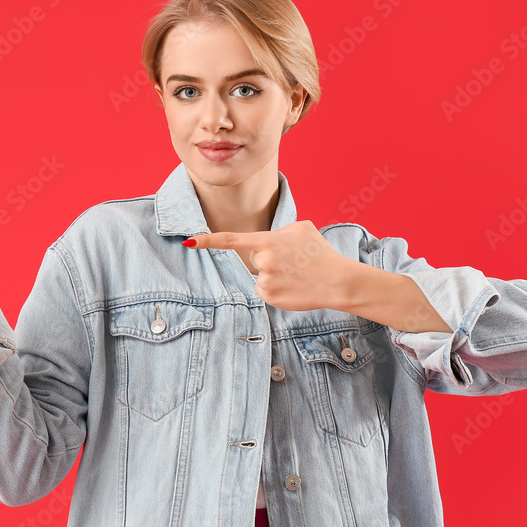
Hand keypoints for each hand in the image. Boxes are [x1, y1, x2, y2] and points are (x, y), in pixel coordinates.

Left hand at [183, 220, 357, 310]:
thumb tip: (267, 241)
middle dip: (269, 258)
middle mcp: (262, 261)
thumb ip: (278, 231)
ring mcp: (265, 281)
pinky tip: (294, 286)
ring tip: (297, 274)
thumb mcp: (302, 228)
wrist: (338, 281)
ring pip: (260, 275)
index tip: (189, 242)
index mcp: (268, 241)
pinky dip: (277, 288)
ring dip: (274, 274)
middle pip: (254, 258)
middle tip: (293, 261)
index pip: (231, 240)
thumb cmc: (320, 253)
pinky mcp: (269, 298)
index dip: (207, 241)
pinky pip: (264, 290)